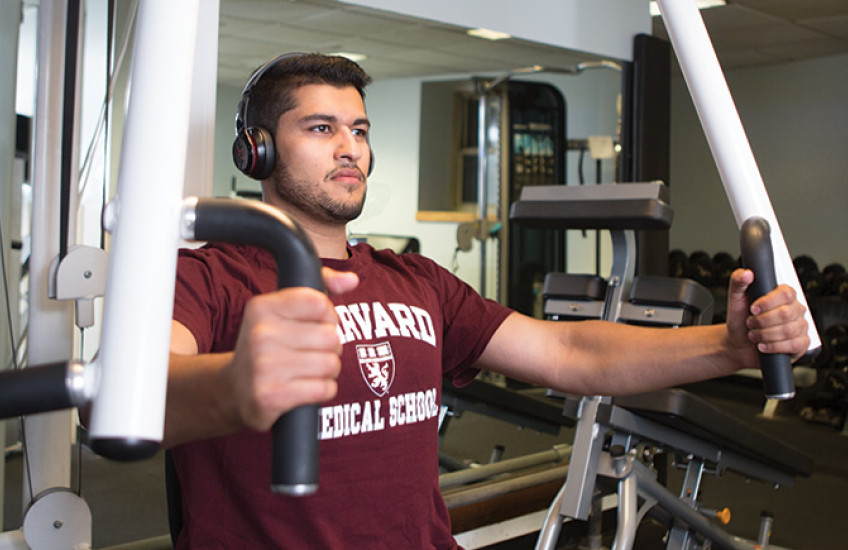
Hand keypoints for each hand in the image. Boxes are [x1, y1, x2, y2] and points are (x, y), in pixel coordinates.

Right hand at [227, 268, 357, 431]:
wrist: (235, 389)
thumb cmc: (270, 345)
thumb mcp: (285, 310)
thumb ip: (321, 287)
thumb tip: (351, 279)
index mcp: (262, 307)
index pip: (320, 303)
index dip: (328, 317)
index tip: (315, 326)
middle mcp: (259, 334)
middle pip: (330, 337)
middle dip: (330, 348)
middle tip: (311, 354)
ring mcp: (262, 366)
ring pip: (331, 364)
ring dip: (328, 371)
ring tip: (308, 371)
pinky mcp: (270, 396)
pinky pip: (324, 389)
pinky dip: (323, 391)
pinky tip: (305, 388)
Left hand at [725, 268, 808, 366]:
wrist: (738, 343)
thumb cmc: (740, 320)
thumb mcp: (735, 299)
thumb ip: (738, 282)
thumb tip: (747, 274)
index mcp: (783, 295)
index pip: (786, 293)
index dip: (767, 302)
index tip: (753, 308)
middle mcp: (795, 309)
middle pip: (786, 314)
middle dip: (762, 321)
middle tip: (750, 323)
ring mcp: (800, 327)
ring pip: (789, 331)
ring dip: (765, 335)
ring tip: (754, 335)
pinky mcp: (801, 344)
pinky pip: (794, 345)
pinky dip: (774, 347)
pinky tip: (763, 346)